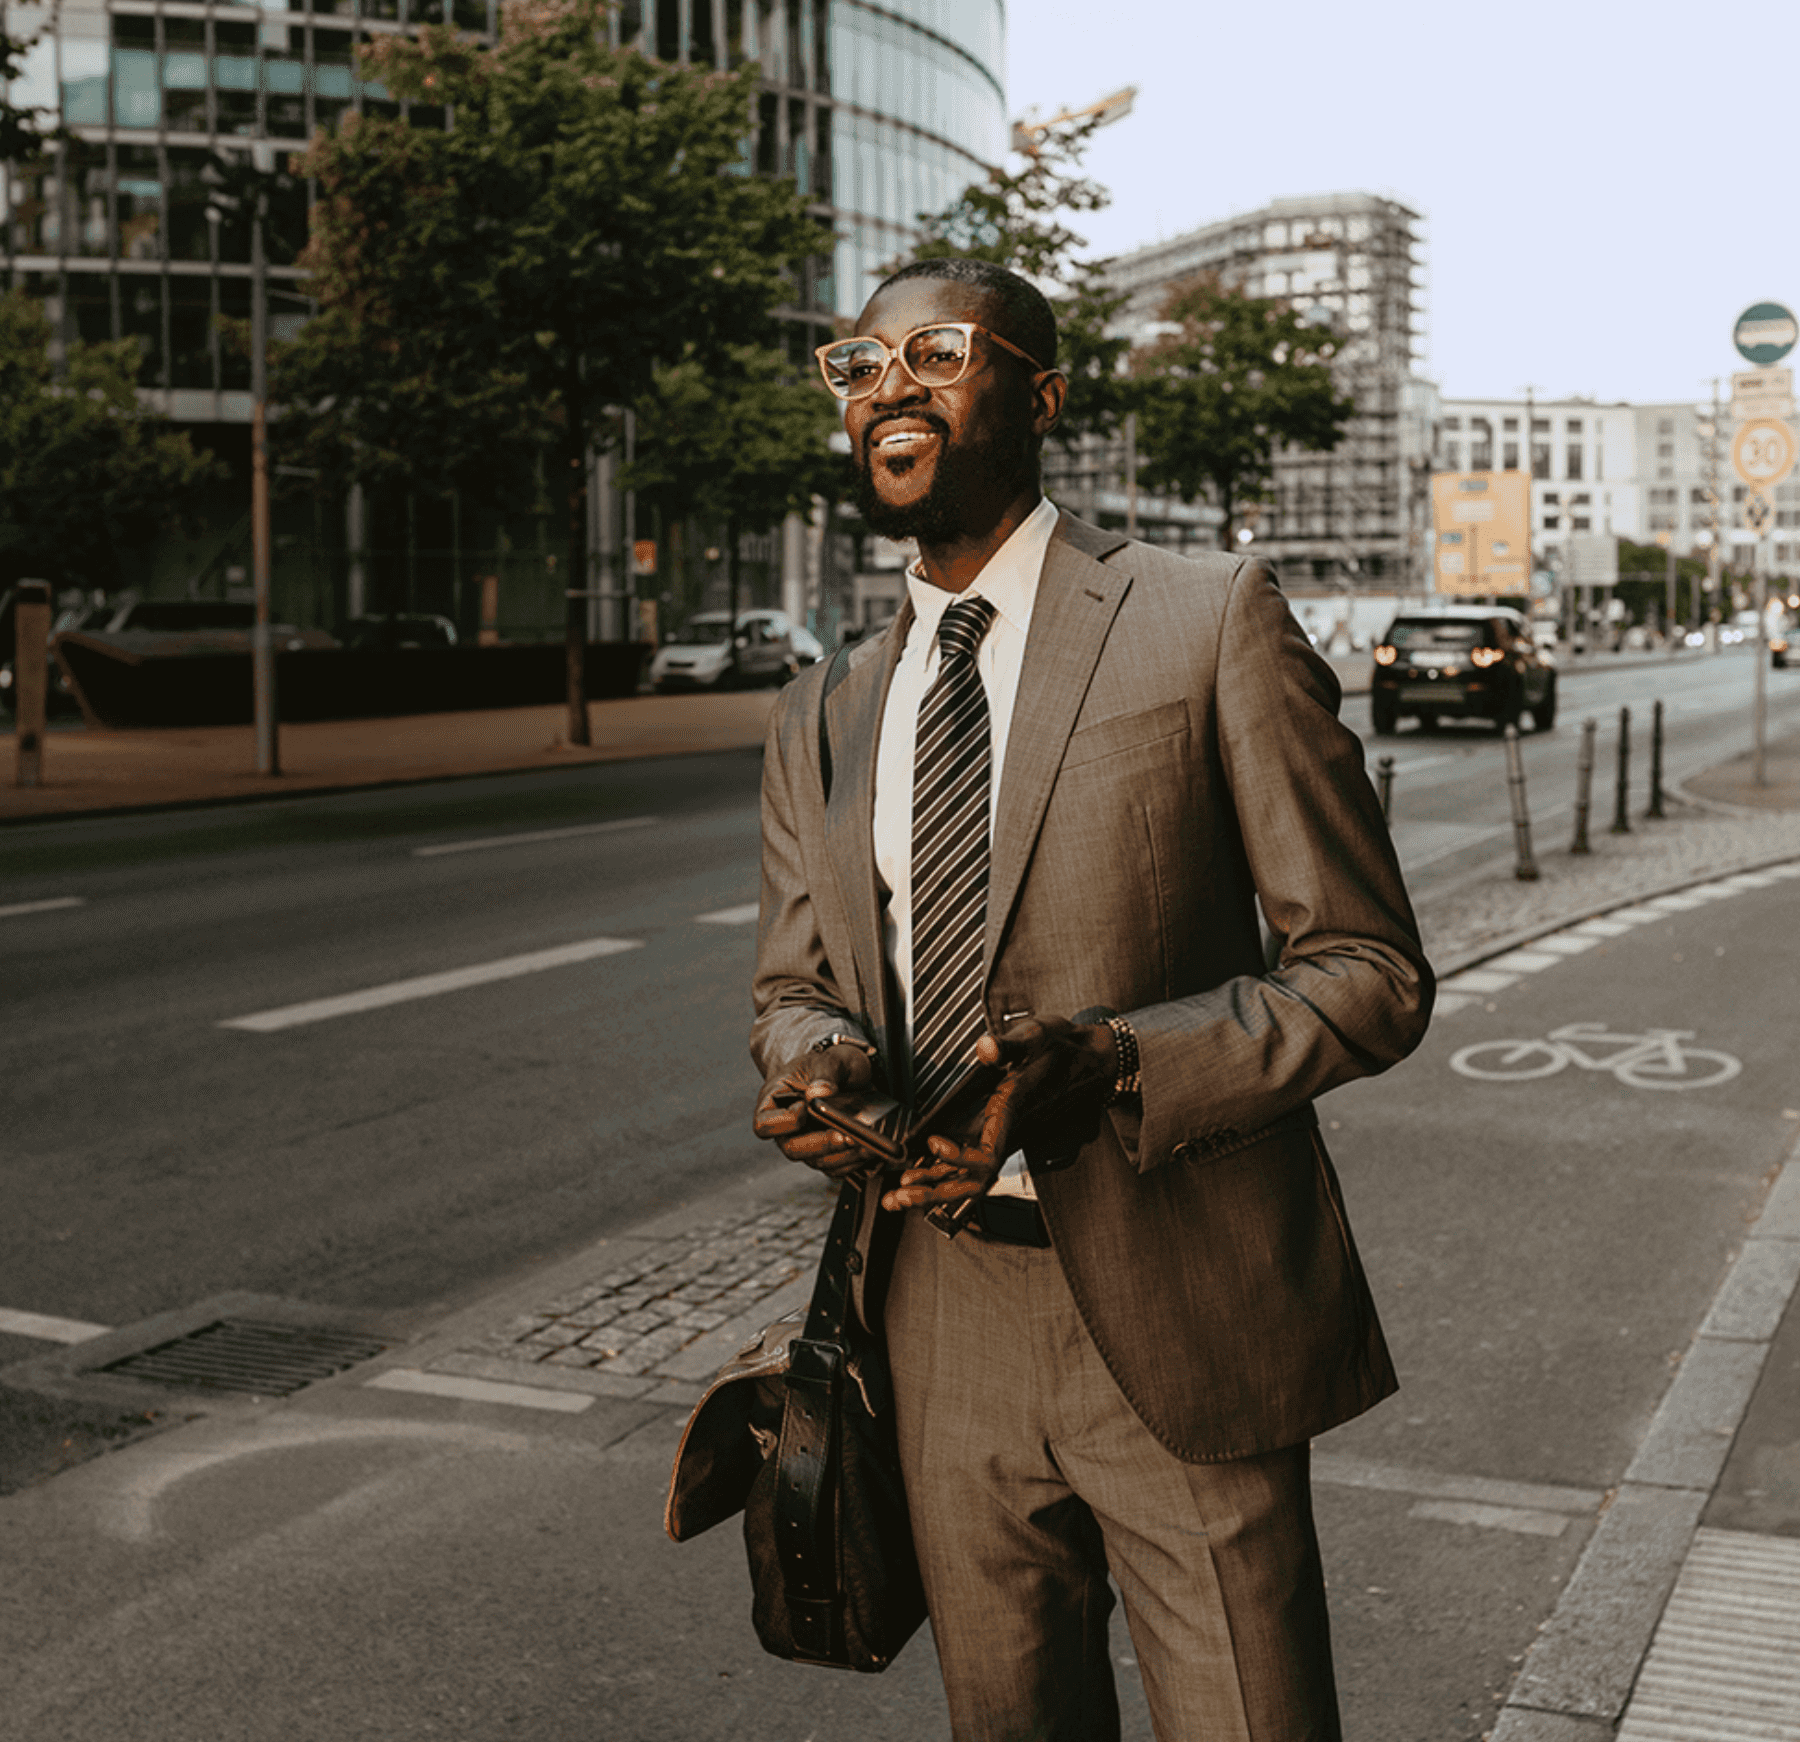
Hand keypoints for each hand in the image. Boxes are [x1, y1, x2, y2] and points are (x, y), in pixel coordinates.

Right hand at [753, 1042, 880, 1178]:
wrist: (847, 1073)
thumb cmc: (830, 1063)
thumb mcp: (830, 1058)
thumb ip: (825, 1072)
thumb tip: (819, 1093)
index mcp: (774, 1102)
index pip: (765, 1124)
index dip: (784, 1122)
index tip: (805, 1108)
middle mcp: (787, 1129)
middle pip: (793, 1149)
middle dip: (821, 1145)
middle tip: (844, 1136)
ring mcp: (808, 1143)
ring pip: (817, 1161)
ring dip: (841, 1155)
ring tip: (865, 1143)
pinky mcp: (828, 1152)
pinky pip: (836, 1166)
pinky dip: (853, 1161)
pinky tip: (869, 1150)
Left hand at [879, 1016, 1115, 1211]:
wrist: (1091, 1060)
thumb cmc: (1065, 1048)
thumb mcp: (1041, 1035)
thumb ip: (1013, 1044)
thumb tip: (987, 1047)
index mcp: (1013, 1114)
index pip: (988, 1155)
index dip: (961, 1159)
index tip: (934, 1145)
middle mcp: (1007, 1133)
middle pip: (972, 1180)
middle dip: (935, 1192)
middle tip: (897, 1197)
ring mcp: (1003, 1137)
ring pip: (969, 1177)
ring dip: (934, 1189)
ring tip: (897, 1197)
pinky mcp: (999, 1133)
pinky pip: (971, 1165)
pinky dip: (944, 1173)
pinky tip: (920, 1174)